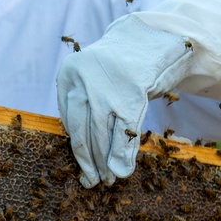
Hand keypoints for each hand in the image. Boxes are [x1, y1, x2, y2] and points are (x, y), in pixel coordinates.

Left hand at [56, 15, 192, 187]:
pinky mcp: (131, 95)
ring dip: (105, 163)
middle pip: (81, 131)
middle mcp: (83, 81)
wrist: (151, 38)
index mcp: (68, 74)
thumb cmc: (118, 66)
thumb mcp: (92, 78)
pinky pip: (125, 132)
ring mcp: (106, 89)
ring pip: (102, 135)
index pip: (68, 120)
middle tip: (91, 182)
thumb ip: (84, 106)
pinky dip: (124, 154)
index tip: (81, 168)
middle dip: (88, 161)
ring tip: (108, 180)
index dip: (76, 148)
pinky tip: (123, 171)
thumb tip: (83, 150)